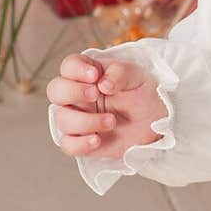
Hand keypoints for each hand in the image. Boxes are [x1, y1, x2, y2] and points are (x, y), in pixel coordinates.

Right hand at [46, 54, 162, 159]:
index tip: (94, 75)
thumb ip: (120, 74)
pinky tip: (97, 140)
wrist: (155, 121)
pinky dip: (80, 144)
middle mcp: (77, 96)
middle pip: (55, 91)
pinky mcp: (82, 140)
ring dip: (85, 121)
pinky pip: (68, 144)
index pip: (69, 66)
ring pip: (62, 119)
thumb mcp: (137, 77)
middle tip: (95, 94)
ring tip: (112, 121)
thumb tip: (103, 83)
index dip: (76, 69)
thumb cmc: (143, 94)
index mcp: (87, 75)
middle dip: (72, 92)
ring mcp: (78, 118)